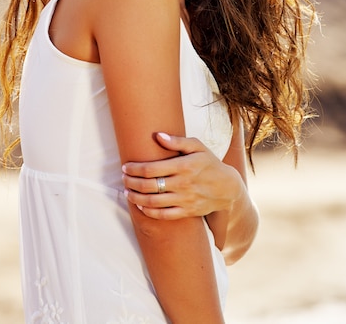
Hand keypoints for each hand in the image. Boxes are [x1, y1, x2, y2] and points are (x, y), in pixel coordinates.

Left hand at [122, 132, 243, 219]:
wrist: (228, 188)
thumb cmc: (210, 163)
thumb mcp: (198, 146)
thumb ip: (178, 141)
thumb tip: (157, 135)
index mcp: (184, 166)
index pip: (152, 169)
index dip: (135, 168)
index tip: (125, 166)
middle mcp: (183, 184)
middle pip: (149, 186)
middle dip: (132, 182)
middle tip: (123, 178)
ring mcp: (185, 200)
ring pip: (153, 202)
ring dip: (136, 198)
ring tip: (128, 192)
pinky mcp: (187, 212)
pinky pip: (164, 215)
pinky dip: (149, 212)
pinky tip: (141, 206)